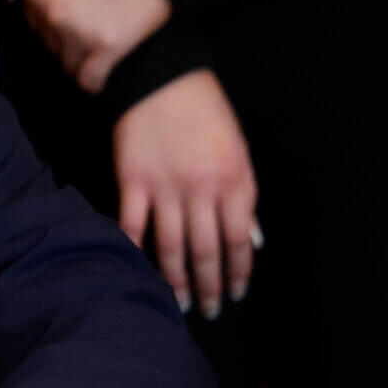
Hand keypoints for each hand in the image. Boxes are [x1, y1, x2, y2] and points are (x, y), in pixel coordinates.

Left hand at [10, 0, 169, 94]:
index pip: (31, 15)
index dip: (52, 8)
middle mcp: (54, 14)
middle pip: (47, 41)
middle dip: (64, 33)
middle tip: (94, 11)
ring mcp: (80, 34)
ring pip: (66, 62)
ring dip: (80, 55)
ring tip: (105, 29)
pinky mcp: (107, 50)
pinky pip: (88, 81)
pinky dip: (94, 78)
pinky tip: (107, 62)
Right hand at [114, 70, 258, 318]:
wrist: (160, 76)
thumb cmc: (205, 111)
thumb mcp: (238, 149)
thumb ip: (244, 194)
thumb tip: (254, 238)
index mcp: (234, 180)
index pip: (240, 239)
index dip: (238, 272)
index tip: (236, 293)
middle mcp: (202, 189)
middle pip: (206, 250)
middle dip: (209, 286)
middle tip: (209, 311)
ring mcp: (165, 187)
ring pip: (171, 246)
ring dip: (175, 279)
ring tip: (177, 303)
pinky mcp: (133, 181)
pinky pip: (133, 225)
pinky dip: (134, 250)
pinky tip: (137, 270)